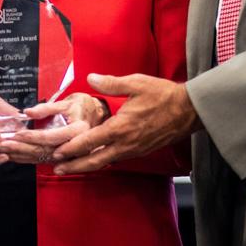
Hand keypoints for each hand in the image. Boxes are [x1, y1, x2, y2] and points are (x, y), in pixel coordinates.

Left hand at [0, 92, 108, 164]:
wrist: (95, 116)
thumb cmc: (82, 107)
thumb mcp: (66, 103)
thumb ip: (47, 108)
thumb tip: (28, 112)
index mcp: (78, 131)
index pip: (52, 137)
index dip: (34, 137)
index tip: (18, 134)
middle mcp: (75, 146)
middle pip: (44, 151)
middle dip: (21, 148)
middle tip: (3, 145)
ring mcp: (68, 155)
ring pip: (41, 158)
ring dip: (21, 155)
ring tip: (3, 150)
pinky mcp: (62, 158)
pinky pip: (42, 159)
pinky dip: (26, 158)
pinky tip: (13, 155)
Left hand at [52, 74, 199, 174]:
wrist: (189, 111)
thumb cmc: (163, 95)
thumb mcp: (136, 83)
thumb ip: (111, 83)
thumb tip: (90, 77)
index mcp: (121, 127)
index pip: (90, 141)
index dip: (72, 148)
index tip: (57, 151)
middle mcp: (126, 144)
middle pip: (95, 161)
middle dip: (74, 166)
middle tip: (57, 168)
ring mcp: (134, 150)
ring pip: (105, 162)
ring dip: (87, 165)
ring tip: (71, 167)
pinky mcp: (140, 151)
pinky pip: (116, 159)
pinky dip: (102, 161)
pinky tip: (95, 158)